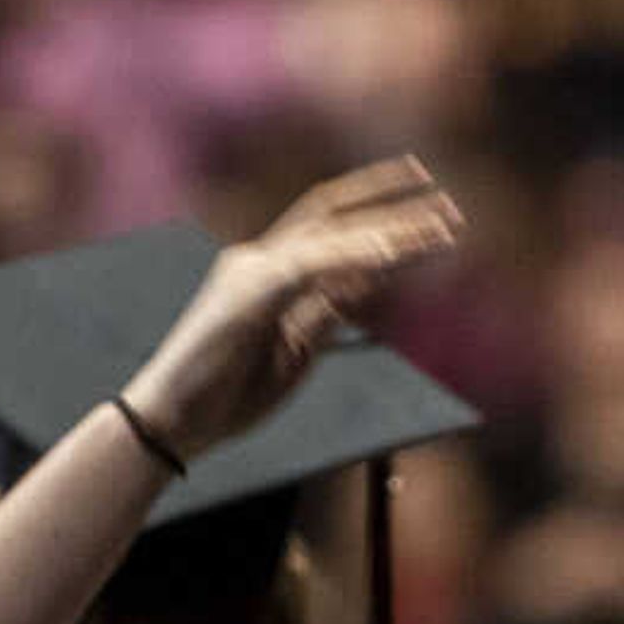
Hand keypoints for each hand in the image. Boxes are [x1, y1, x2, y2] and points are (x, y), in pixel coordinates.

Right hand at [119, 157, 463, 455]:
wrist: (172, 422)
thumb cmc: (227, 395)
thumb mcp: (294, 352)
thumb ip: (324, 314)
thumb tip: (367, 284)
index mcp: (268, 273)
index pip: (327, 222)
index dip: (376, 205)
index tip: (426, 202)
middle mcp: (259, 261)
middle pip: (334, 214)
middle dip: (394, 206)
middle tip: (451, 208)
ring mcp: (252, 272)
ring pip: (331, 236)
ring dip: (389, 233)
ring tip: (440, 231)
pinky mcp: (249, 293)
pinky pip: (310, 265)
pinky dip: (352, 257)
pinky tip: (391, 254)